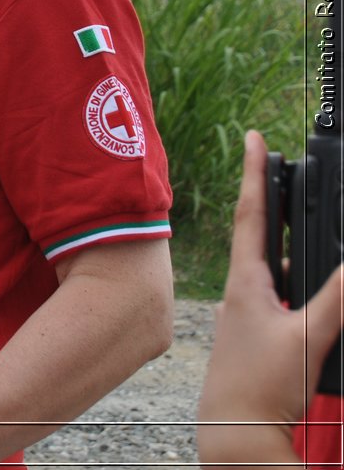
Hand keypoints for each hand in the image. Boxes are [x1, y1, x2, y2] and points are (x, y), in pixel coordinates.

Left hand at [198, 129, 343, 468]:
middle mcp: (240, 291)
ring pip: (269, 264)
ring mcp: (244, 312)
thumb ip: (337, 297)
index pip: (252, 213)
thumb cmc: (262, 387)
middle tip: (277, 162)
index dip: (255, 172)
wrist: (236, 432)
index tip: (255, 138)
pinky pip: (275, 293)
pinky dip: (291, 278)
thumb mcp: (309, 336)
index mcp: (246, 282)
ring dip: (284, 241)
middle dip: (272, 198)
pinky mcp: (253, 334)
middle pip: (259, 233)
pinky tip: (304, 283)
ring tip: (295, 211)